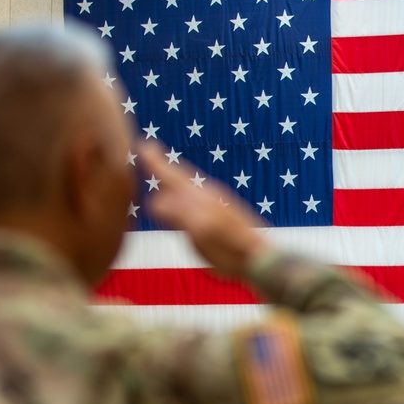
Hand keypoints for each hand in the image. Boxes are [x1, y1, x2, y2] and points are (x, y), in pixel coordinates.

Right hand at [139, 142, 265, 277]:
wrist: (262, 258)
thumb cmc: (230, 250)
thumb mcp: (201, 235)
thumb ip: (179, 216)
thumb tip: (155, 201)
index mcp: (200, 198)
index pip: (173, 176)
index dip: (156, 163)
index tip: (141, 145)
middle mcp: (209, 195)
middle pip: (181, 176)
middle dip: (163, 164)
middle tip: (148, 148)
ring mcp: (217, 204)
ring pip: (189, 185)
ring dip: (173, 176)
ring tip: (161, 169)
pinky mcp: (223, 214)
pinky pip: (196, 195)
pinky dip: (184, 190)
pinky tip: (184, 196)